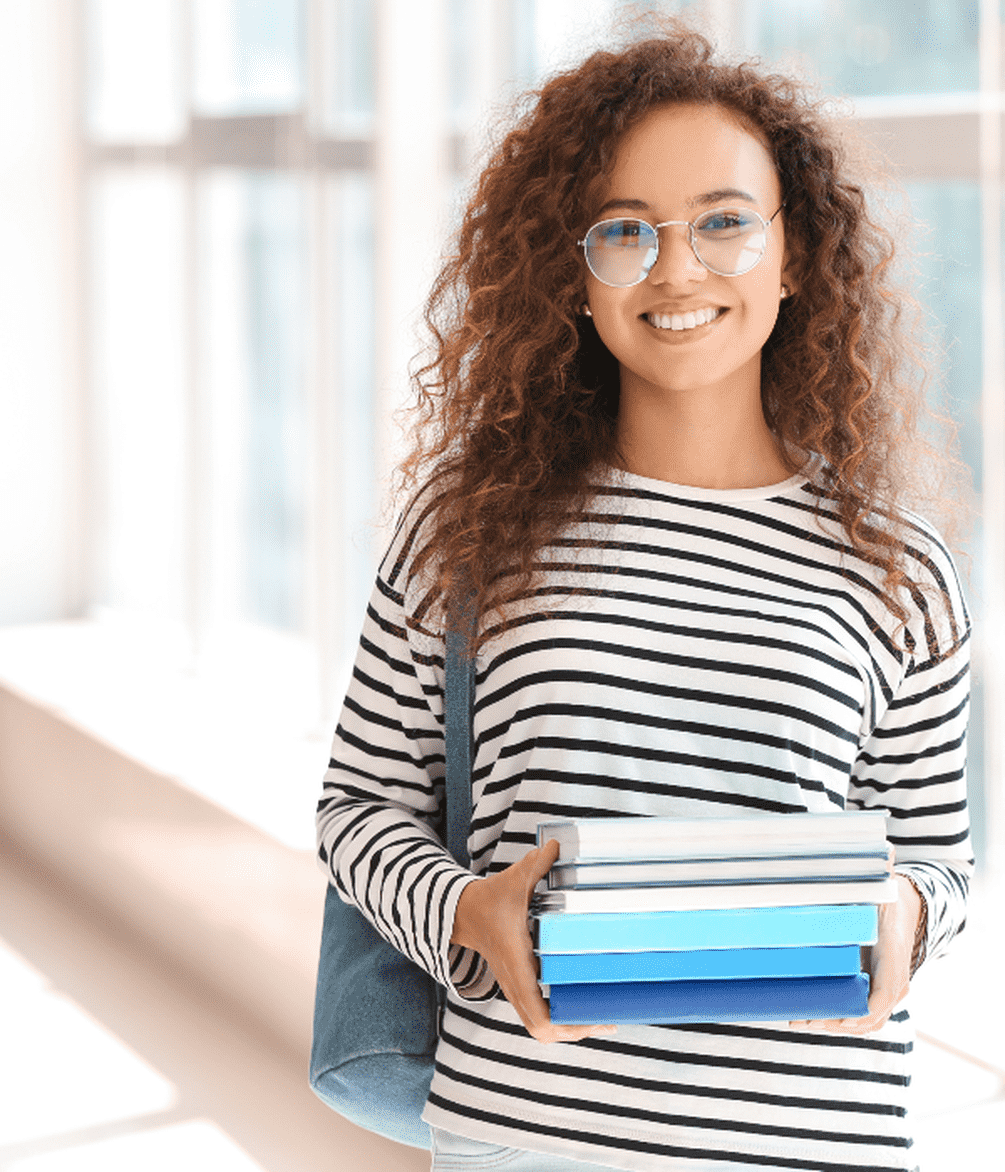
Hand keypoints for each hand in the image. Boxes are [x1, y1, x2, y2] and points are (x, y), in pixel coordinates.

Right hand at [451, 839, 617, 1043]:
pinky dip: (559, 1016)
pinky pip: (538, 1014)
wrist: (464, 912)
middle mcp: (515, 984)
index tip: (595, 1018)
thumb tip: (557, 844)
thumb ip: (536, 865)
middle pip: (543, 1031)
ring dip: (568, 1027)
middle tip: (608, 1020)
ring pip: (540, 1027)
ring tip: (601, 1017)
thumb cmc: (491, 899)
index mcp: (518, 964)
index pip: (538, 1016)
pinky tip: (581, 1003)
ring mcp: (515, 988)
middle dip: (575, 1031)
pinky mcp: (517, 985)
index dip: (567, 1026)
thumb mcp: (514, 881)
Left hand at [790, 873, 921, 1034]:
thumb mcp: (883, 885)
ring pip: (863, 1021)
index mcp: (895, 956)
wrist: (905, 907)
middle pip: (870, 1016)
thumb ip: (881, 870)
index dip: (862, 1007)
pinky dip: (838, 1020)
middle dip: (837, 1021)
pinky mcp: (873, 990)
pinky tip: (810, 1016)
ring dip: (833, 1024)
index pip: (886, 992)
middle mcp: (896, 980)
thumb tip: (885, 849)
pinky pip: (859, 1014)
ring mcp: (886, 989)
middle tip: (804, 1018)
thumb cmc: (886, 897)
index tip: (838, 1013)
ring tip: (800, 1020)